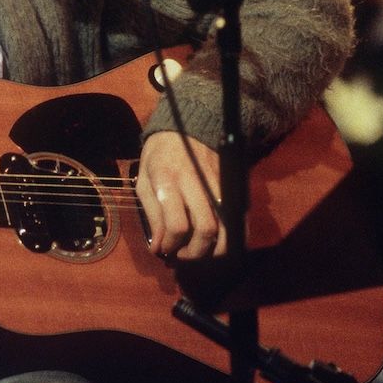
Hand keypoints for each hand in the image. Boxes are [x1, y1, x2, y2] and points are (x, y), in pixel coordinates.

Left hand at [136, 131, 225, 260]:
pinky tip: (218, 242)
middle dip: (196, 252)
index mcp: (168, 179)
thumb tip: (158, 247)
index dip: (171, 245)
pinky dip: (232, 237)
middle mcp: (195, 182)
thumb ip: (153, 215)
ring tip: (202, 253)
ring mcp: (217, 183)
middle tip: (184, 255)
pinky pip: (238, 218)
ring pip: (227, 226)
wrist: (186, 127)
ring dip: (217, 249)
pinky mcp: (231, 185)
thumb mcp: (144, 180)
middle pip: (206, 228)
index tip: (165, 249)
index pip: (176, 223)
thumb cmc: (159, 156)